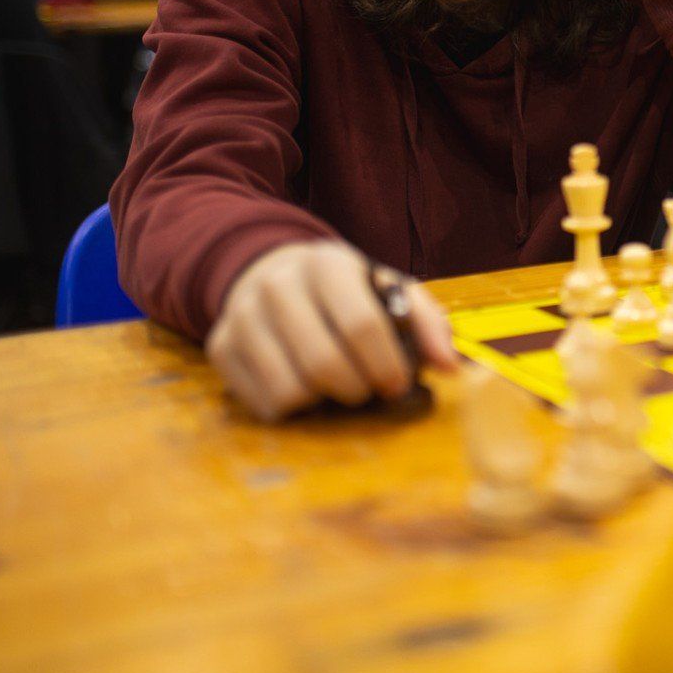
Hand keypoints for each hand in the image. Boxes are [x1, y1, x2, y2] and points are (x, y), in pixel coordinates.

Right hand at [208, 241, 456, 421]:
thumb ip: (427, 324)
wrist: (271, 274)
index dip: (386, 365)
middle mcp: (277, 286)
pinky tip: (305, 387)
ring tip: (335, 385)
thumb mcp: (388, 291)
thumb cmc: (345, 292)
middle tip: (368, 390)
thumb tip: (451, 367)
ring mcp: (242, 317)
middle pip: (324, 363)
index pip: (362, 324)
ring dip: (324, 401)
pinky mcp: (220, 348)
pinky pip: (263, 404)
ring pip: (291, 389)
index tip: (397, 384)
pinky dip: (293, 408)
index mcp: (327, 264)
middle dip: (357, 389)